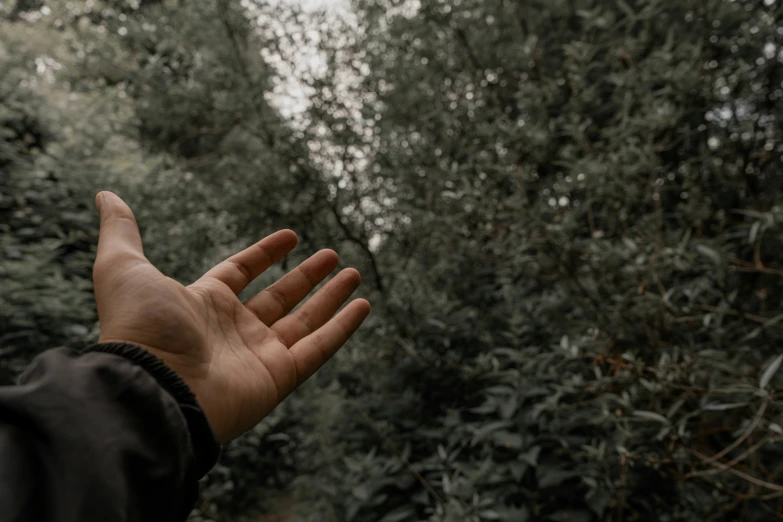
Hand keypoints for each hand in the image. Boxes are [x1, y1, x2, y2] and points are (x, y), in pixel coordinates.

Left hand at [92, 191, 370, 442]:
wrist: (154, 387)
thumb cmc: (139, 328)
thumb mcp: (124, 267)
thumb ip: (122, 231)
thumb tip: (106, 194)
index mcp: (205, 303)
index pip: (242, 273)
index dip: (266, 253)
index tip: (292, 235)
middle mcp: (235, 329)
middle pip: (280, 297)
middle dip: (308, 276)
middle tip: (334, 256)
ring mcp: (259, 354)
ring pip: (306, 321)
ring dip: (331, 297)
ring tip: (355, 274)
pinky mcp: (280, 377)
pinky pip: (319, 348)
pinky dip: (343, 328)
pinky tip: (363, 306)